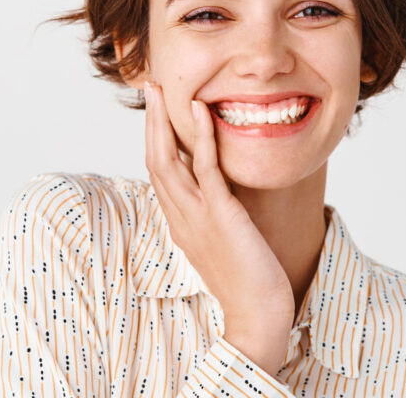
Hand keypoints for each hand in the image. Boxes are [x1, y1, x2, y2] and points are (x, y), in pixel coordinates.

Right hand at [144, 82, 294, 372]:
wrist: (256, 317)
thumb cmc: (248, 283)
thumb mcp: (224, 242)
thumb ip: (216, 216)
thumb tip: (222, 194)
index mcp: (180, 222)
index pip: (160, 173)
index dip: (154, 140)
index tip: (155, 112)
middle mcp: (180, 216)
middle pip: (155, 160)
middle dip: (150, 122)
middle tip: (149, 88)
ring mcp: (196, 215)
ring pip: (169, 159)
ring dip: (163, 121)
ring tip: (160, 90)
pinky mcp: (220, 214)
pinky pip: (205, 168)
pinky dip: (201, 136)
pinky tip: (201, 110)